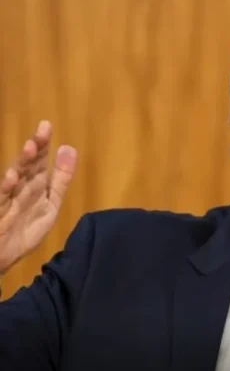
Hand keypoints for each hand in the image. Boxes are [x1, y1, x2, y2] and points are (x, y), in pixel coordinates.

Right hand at [0, 121, 76, 274]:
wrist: (3, 257)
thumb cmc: (25, 229)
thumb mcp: (50, 203)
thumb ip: (61, 179)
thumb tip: (69, 148)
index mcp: (33, 185)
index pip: (39, 162)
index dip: (43, 145)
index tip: (46, 125)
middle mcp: (19, 188)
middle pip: (27, 166)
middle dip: (35, 149)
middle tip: (42, 130)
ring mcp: (6, 199)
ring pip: (14, 177)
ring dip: (22, 163)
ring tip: (31, 147)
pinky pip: (1, 198)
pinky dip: (6, 187)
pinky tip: (12, 177)